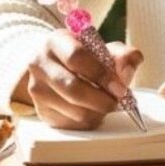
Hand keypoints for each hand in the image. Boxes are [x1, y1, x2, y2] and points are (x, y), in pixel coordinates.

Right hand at [26, 32, 142, 129]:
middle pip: (73, 89)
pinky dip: (90, 120)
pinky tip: (94, 109)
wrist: (56, 68)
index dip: (101, 74)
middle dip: (102, 99)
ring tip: (106, 102)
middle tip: (118, 100)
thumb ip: (122, 54)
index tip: (120, 87)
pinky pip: (73, 124)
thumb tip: (126, 70)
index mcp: (56, 42)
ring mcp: (37, 90)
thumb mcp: (103, 48)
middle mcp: (40, 65)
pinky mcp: (42, 112)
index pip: (77, 57)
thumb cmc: (84, 58)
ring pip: (75, 111)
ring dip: (98, 111)